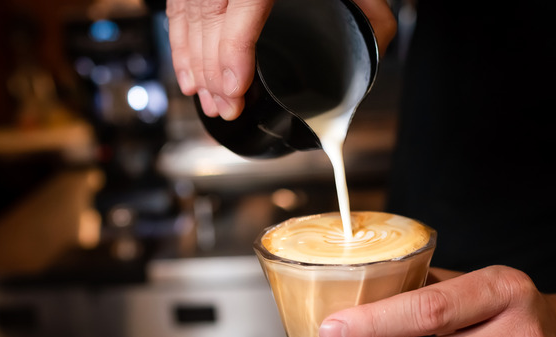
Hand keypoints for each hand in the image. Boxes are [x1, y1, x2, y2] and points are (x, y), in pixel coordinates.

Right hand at [166, 0, 395, 120]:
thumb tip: (376, 47)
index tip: (236, 87)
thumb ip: (373, 12)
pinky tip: (188, 73)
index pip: (243, 6)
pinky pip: (180, 7)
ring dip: (194, 63)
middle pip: (210, 16)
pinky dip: (180, 42)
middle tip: (227, 107)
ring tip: (209, 101)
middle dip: (214, 70)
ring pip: (190, 14)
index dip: (233, 51)